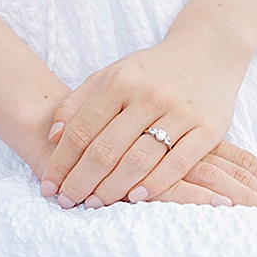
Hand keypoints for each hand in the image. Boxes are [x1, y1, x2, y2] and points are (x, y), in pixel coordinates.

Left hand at [38, 22, 256, 209]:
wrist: (206, 53)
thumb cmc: (149, 71)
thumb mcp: (109, 75)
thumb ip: (77, 103)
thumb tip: (53, 137)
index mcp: (118, 82)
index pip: (81, 130)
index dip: (61, 162)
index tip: (47, 184)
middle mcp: (147, 96)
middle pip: (106, 149)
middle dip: (81, 180)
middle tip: (65, 201)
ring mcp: (180, 112)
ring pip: (139, 160)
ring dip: (112, 188)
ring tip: (94, 204)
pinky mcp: (208, 128)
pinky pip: (178, 163)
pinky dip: (156, 184)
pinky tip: (136, 197)